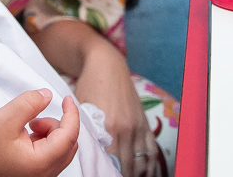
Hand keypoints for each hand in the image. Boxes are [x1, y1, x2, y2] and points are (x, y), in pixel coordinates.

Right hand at [0, 89, 78, 176]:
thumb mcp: (7, 117)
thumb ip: (31, 102)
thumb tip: (48, 95)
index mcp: (41, 163)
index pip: (69, 136)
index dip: (71, 113)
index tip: (66, 98)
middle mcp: (44, 174)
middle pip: (69, 144)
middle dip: (57, 124)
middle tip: (34, 118)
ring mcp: (40, 176)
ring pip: (61, 149)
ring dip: (50, 132)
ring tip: (28, 127)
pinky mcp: (34, 174)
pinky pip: (51, 155)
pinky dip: (44, 141)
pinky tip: (26, 136)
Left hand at [74, 43, 158, 176]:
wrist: (106, 66)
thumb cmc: (90, 86)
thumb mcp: (81, 110)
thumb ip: (85, 134)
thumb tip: (87, 158)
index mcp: (108, 127)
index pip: (109, 163)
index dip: (105, 173)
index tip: (101, 175)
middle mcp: (126, 129)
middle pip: (126, 166)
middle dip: (119, 175)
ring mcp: (138, 127)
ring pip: (140, 162)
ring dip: (133, 173)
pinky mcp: (145, 123)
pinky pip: (151, 151)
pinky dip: (148, 165)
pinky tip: (143, 173)